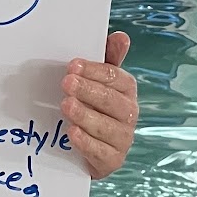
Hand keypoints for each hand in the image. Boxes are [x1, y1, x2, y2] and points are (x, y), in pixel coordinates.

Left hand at [62, 31, 136, 180]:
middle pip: (111, 101)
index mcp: (127, 91)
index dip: (94, 71)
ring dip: (85, 115)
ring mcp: (123, 138)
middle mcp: (129, 114)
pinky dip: (86, 142)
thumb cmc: (95, 109)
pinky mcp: (112, 160)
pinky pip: (100, 151)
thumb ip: (108, 61)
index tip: (72, 66)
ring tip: (66, 105)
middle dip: (88, 91)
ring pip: (106, 126)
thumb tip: (121, 36)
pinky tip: (72, 133)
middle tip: (66, 83)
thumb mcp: (99, 84)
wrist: (90, 151)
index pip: (116, 78)